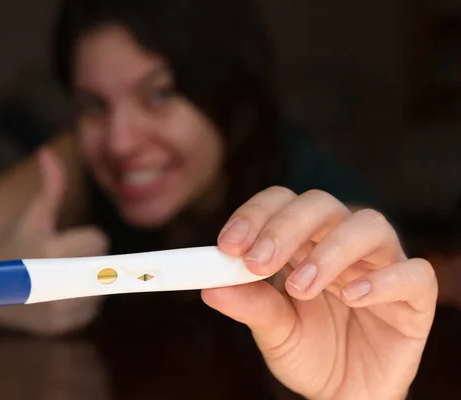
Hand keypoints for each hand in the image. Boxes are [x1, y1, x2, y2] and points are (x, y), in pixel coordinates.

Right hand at [0, 147, 108, 334]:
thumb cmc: (8, 248)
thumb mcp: (29, 218)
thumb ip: (49, 187)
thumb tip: (48, 153)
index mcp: (48, 251)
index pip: (99, 241)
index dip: (84, 239)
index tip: (62, 242)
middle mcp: (54, 284)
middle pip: (104, 265)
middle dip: (87, 260)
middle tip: (61, 261)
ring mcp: (57, 310)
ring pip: (102, 289)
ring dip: (88, 283)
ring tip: (59, 279)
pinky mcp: (59, 328)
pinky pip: (92, 311)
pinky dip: (82, 304)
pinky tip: (58, 298)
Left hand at [202, 187, 436, 399]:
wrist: (344, 394)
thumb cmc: (309, 353)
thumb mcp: (273, 331)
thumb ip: (249, 305)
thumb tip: (210, 287)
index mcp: (303, 243)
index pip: (281, 204)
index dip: (255, 215)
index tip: (228, 246)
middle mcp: (341, 244)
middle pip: (320, 204)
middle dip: (285, 227)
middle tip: (257, 262)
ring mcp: (380, 265)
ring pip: (368, 225)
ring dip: (330, 250)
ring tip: (301, 287)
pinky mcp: (414, 298)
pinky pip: (413, 272)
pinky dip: (382, 280)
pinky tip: (352, 297)